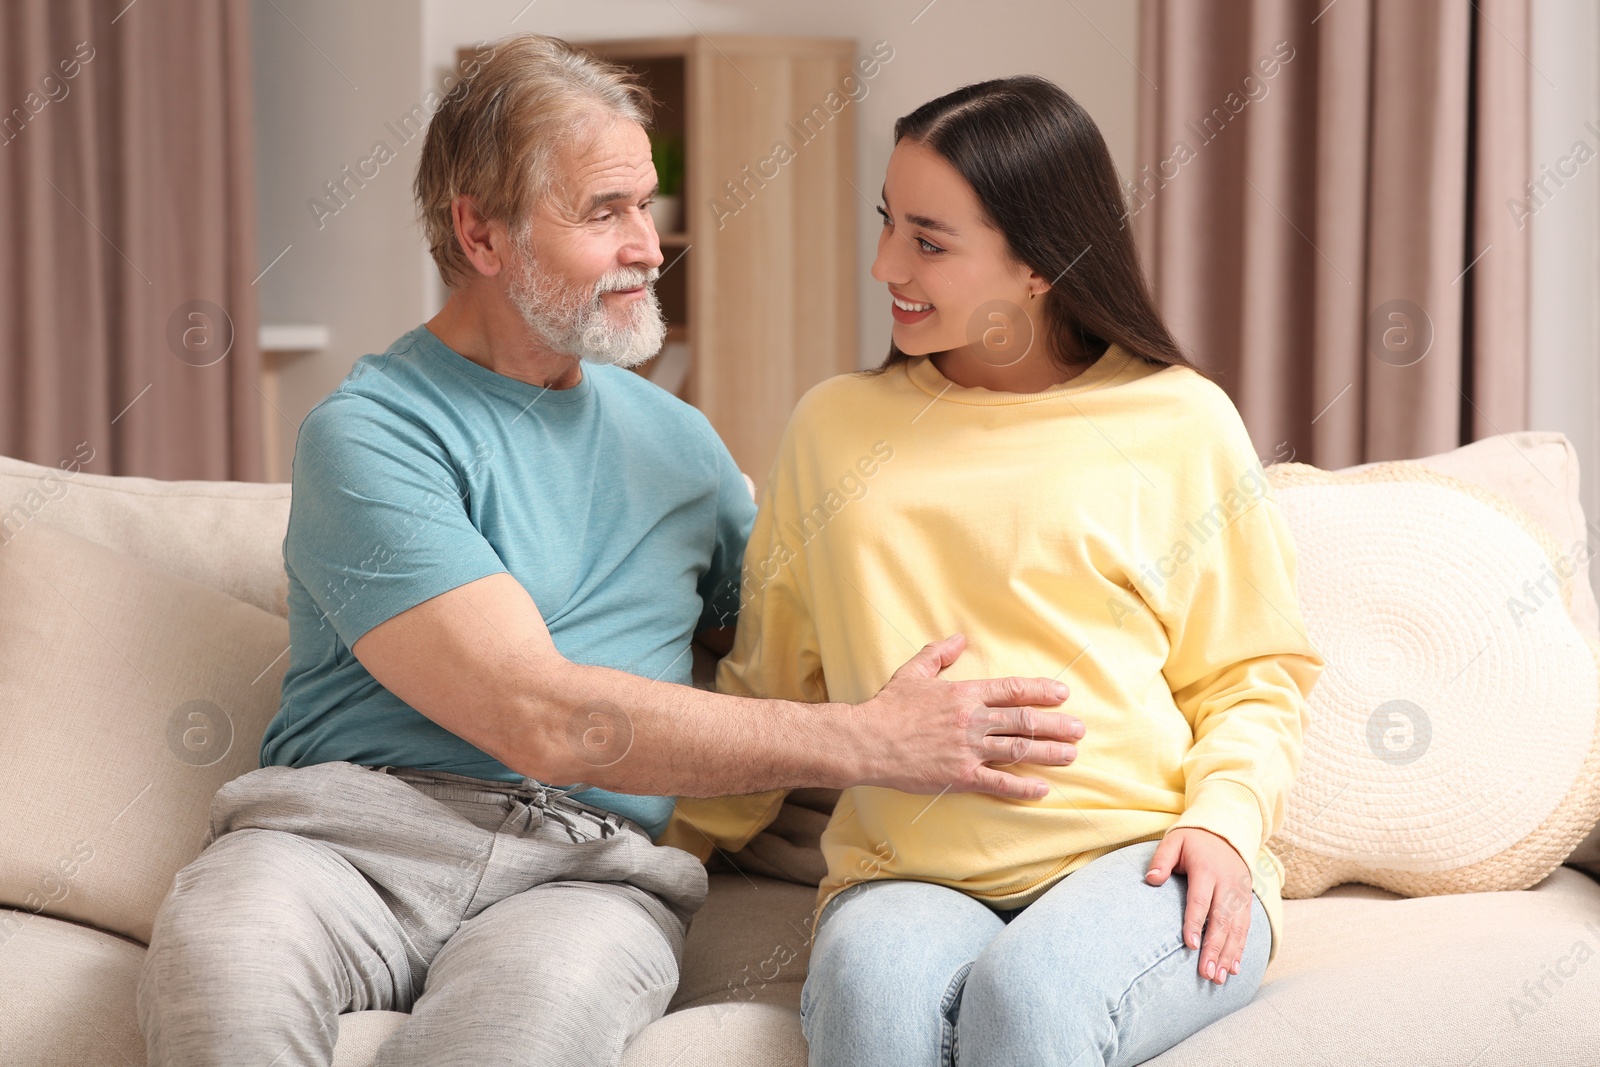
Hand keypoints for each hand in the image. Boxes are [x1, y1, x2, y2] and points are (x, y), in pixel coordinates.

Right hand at [855, 633, 1083, 800]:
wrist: (866, 741)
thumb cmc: (888, 707)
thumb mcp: (913, 672)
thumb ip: (938, 653)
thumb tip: (959, 638)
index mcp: (964, 694)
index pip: (1012, 690)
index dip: (1041, 691)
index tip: (1062, 694)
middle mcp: (972, 720)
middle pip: (1023, 720)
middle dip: (1056, 725)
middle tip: (1079, 729)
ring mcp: (967, 749)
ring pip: (1018, 750)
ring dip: (1049, 753)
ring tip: (1071, 756)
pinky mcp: (960, 775)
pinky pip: (999, 783)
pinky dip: (1022, 787)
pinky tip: (1041, 789)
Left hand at [1145, 827, 1253, 985]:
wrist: (1226, 834)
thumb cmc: (1193, 841)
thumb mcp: (1174, 841)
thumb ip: (1161, 859)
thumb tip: (1151, 879)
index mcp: (1207, 870)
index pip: (1201, 900)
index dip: (1195, 923)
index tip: (1189, 946)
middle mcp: (1228, 884)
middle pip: (1222, 920)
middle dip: (1215, 949)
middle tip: (1206, 974)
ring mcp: (1240, 895)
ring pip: (1237, 929)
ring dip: (1229, 955)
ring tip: (1219, 978)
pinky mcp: (1247, 903)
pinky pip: (1246, 929)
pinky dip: (1240, 950)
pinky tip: (1234, 969)